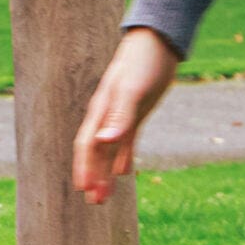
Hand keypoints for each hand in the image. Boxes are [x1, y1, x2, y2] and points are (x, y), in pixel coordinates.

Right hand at [74, 28, 179, 205]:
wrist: (159, 41)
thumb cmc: (143, 63)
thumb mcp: (132, 90)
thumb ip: (118, 117)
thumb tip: (103, 143)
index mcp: (101, 111)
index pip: (87, 145)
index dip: (85, 168)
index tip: (85, 190)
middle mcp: (107, 115)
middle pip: (96, 152)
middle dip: (94, 177)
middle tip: (95, 203)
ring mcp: (121, 114)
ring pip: (110, 150)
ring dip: (107, 172)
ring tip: (106, 196)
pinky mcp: (136, 112)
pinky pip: (126, 141)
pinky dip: (124, 157)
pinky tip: (126, 172)